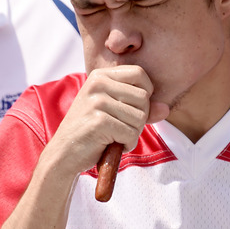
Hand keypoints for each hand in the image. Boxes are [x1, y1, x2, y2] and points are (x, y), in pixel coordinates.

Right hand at [44, 66, 168, 176]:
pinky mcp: (99, 121)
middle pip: (143, 98)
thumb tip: (166, 108)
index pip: (140, 74)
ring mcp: (97, 101)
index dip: (145, 94)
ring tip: (113, 136)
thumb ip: (142, 108)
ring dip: (132, 133)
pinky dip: (126, 144)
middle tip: (120, 128)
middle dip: (139, 118)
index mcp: (100, 75)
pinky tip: (110, 145)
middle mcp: (98, 84)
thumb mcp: (116, 114)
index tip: (132, 108)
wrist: (63, 154)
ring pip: (139, 117)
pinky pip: (131, 133)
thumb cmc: (92, 132)